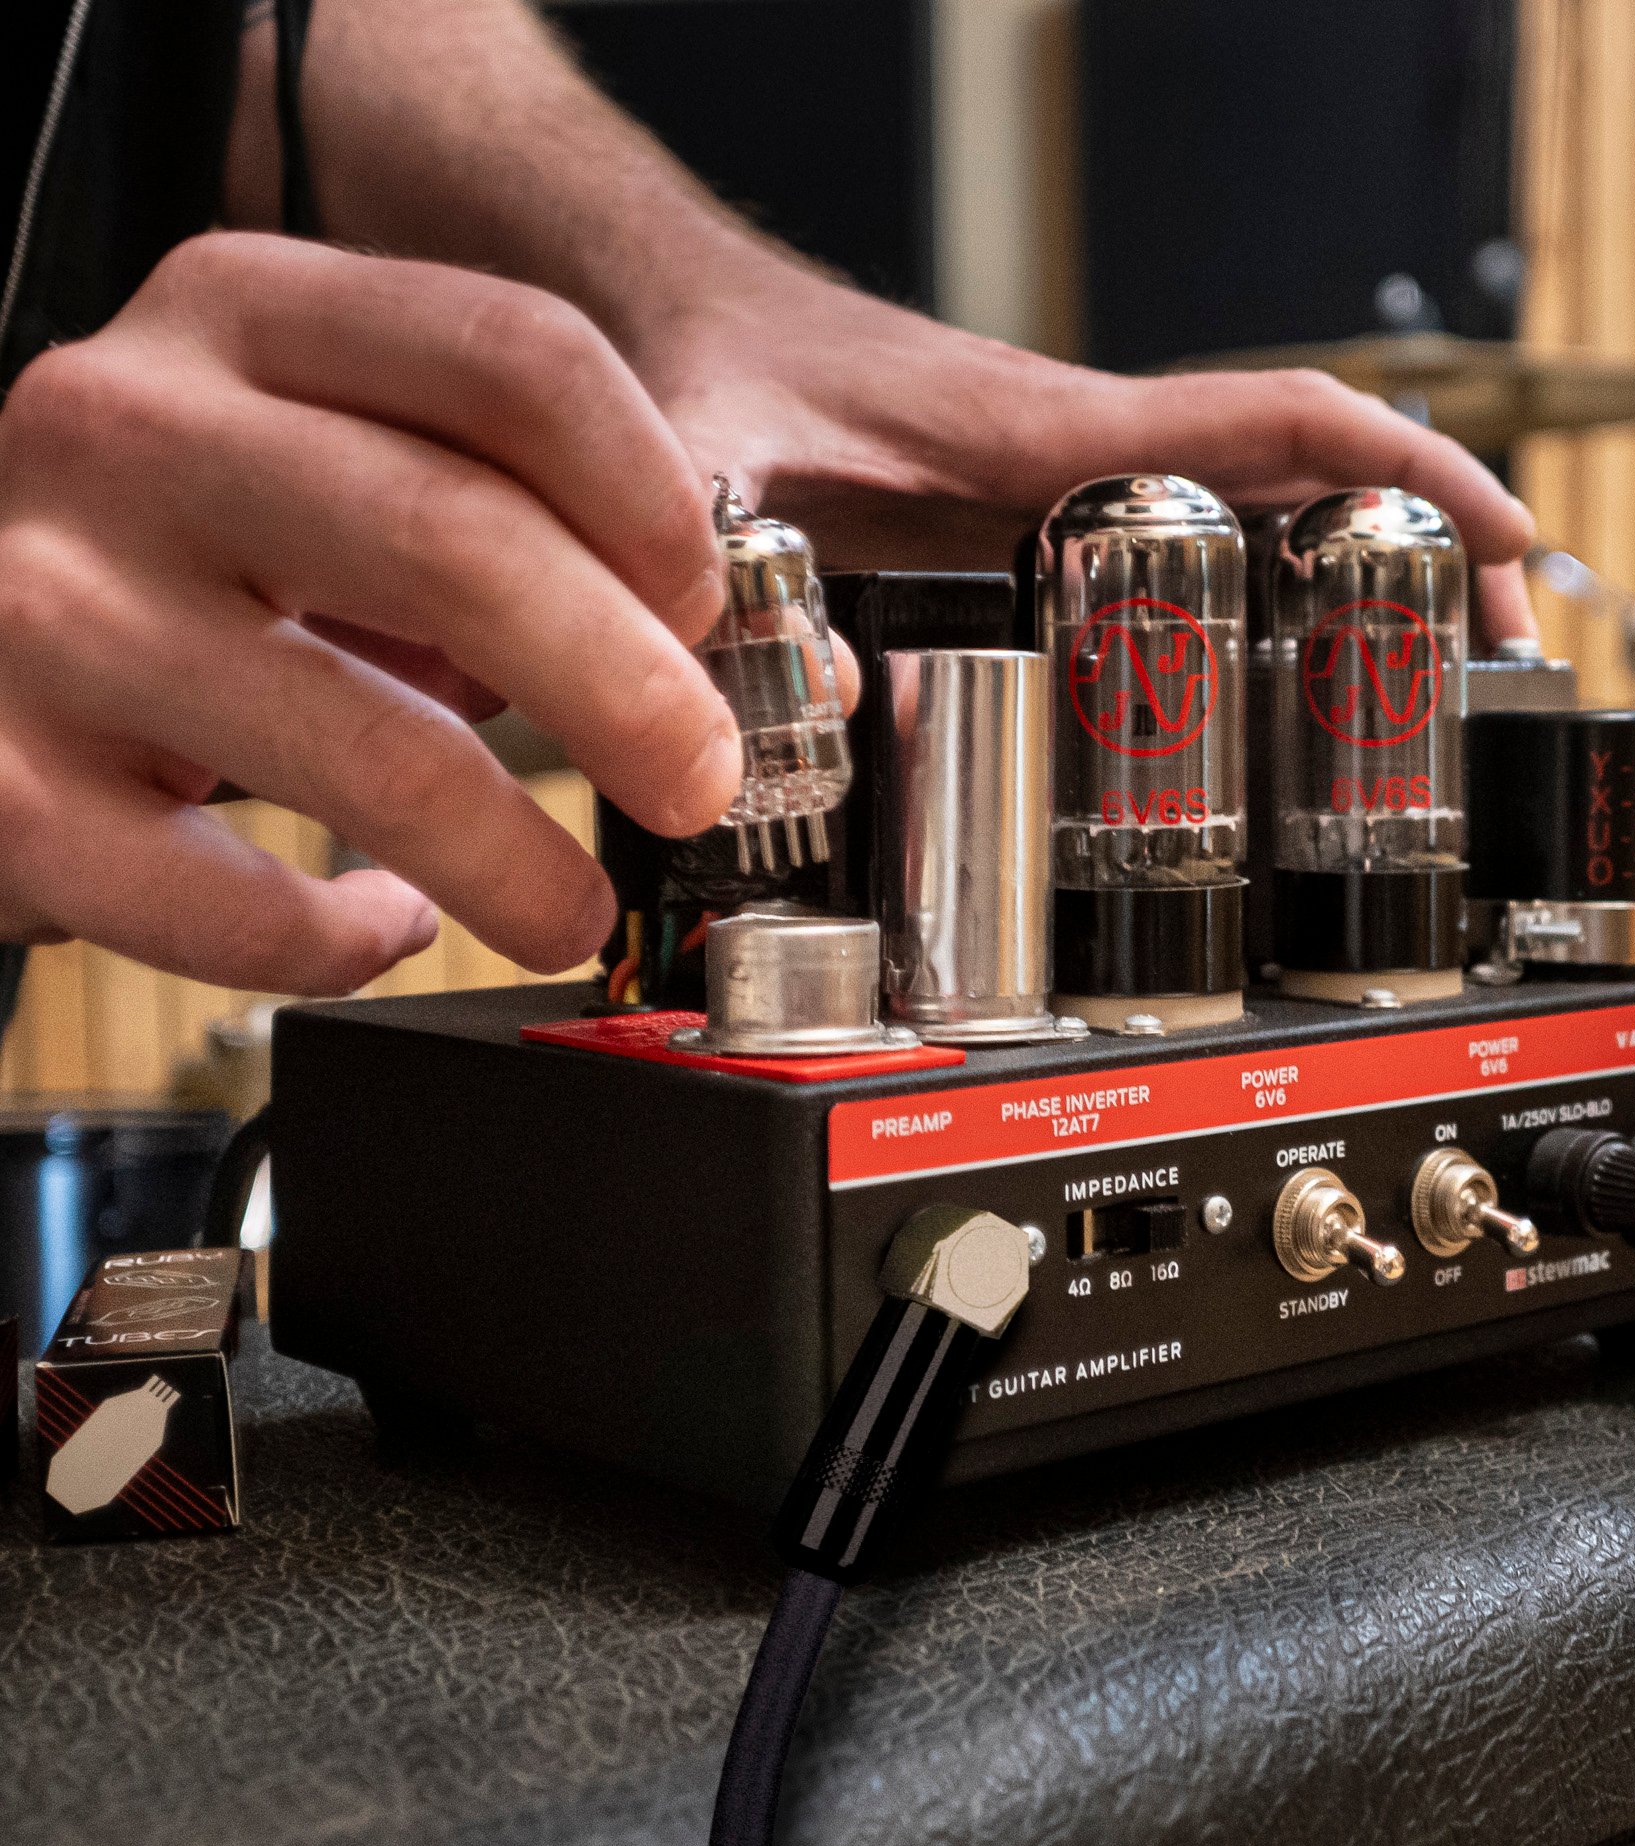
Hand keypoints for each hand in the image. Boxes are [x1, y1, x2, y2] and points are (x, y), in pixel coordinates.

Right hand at [0, 232, 736, 991]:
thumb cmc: (174, 559)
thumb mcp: (328, 473)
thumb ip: (518, 524)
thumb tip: (762, 667)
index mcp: (245, 319)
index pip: (514, 357)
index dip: (654, 500)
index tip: (707, 611)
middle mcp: (133, 433)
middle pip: (456, 542)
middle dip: (629, 689)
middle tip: (698, 781)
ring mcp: (50, 607)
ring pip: (367, 745)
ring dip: (518, 857)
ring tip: (571, 907)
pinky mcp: (7, 784)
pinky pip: (231, 903)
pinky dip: (340, 940)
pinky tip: (381, 925)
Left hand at [632, 265, 1538, 641]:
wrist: (678, 321)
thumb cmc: (712, 368)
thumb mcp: (713, 477)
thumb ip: (739, 580)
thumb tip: (818, 698)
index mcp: (1055, 433)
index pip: (1279, 426)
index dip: (1410, 472)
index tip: (1509, 533)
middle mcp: (1088, 452)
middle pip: (1310, 483)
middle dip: (1426, 556)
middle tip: (1499, 661)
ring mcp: (1070, 485)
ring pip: (1263, 517)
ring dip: (1359, 582)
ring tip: (1432, 687)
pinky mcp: (1033, 516)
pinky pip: (1191, 546)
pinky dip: (1267, 591)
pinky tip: (1280, 676)